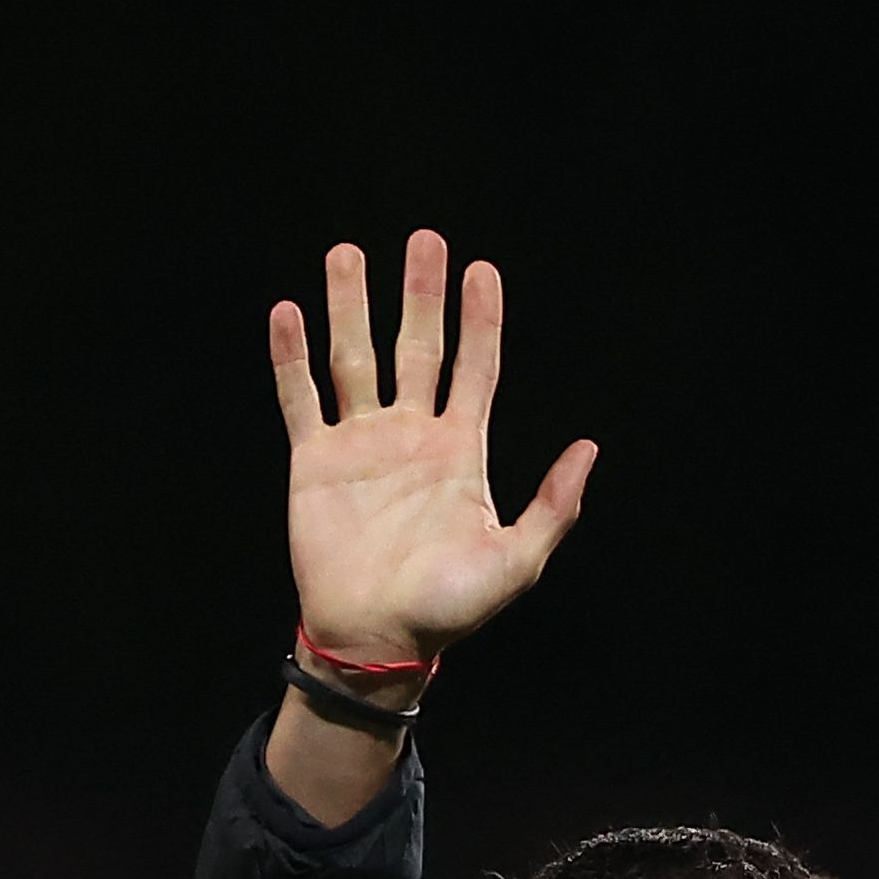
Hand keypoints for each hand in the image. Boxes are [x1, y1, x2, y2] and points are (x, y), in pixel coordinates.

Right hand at [270, 233, 596, 671]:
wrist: (376, 639)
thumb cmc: (448, 607)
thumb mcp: (516, 561)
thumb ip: (552, 506)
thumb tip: (589, 448)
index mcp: (460, 451)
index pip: (474, 368)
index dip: (480, 320)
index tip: (482, 270)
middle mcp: (411, 435)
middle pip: (417, 346)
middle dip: (420, 294)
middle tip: (425, 239)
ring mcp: (361, 444)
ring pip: (355, 358)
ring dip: (351, 307)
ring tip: (348, 252)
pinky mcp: (313, 462)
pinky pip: (301, 398)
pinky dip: (291, 357)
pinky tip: (289, 312)